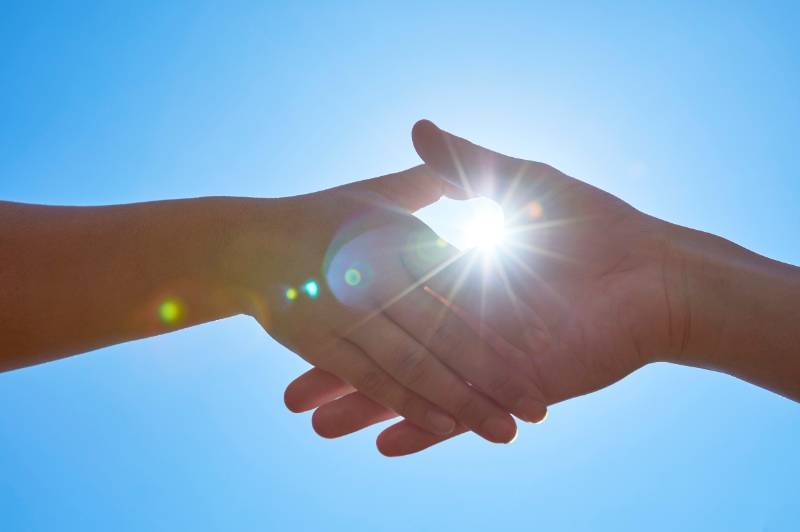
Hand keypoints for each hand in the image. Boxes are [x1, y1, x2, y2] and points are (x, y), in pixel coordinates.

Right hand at [285, 121, 694, 454]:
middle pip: (386, 347)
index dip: (343, 307)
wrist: (655, 275)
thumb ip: (465, 165)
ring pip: (409, 386)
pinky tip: (385, 445)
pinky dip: (422, 429)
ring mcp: (481, 358)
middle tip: (288, 395)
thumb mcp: (521, 182)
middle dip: (338, 374)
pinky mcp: (506, 388)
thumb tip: (420, 127)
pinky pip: (456, 413)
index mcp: (453, 271)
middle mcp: (459, 318)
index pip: (385, 294)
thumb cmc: (592, 222)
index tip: (299, 313)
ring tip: (314, 427)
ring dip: (361, 411)